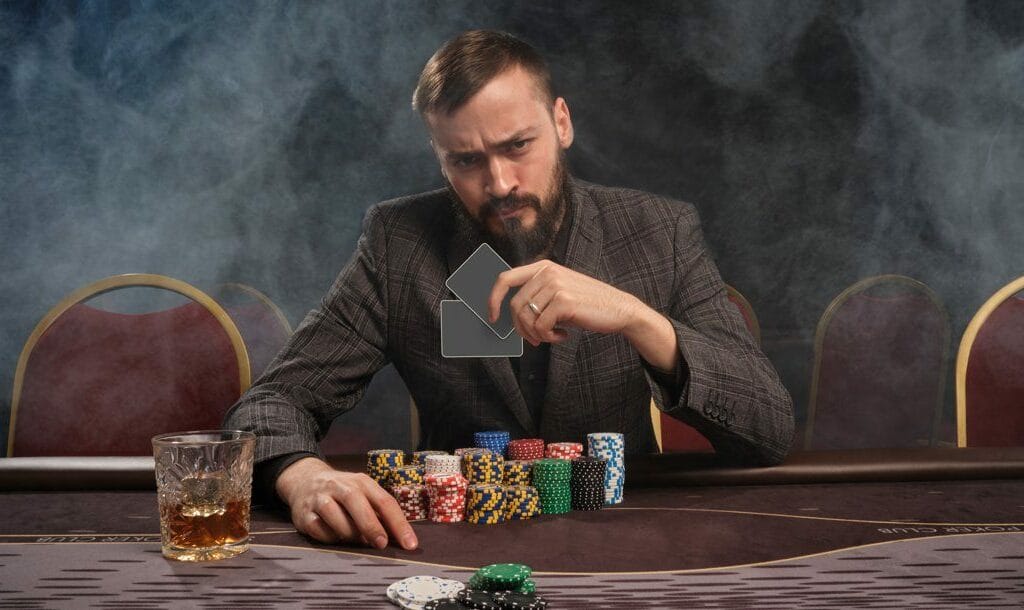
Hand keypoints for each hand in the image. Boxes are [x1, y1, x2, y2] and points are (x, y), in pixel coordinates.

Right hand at [275, 456, 417, 549]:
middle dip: (371, 526)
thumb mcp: (363, 494)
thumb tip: (399, 539)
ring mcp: (320, 498)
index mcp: (362, 482)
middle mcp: (340, 486)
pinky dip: (328, 537)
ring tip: (354, 539)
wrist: (305, 481)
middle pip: (357, 503)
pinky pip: (318, 529)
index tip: (409, 544)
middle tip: (381, 545)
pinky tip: (333, 536)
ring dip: (348, 533)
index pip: (384, 501)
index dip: (399, 524)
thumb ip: (379, 513)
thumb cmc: (343, 494)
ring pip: (335, 516)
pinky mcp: (303, 513)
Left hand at [487, 260, 641, 346]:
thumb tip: (509, 315)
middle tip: (535, 340)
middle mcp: (547, 272)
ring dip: (537, 335)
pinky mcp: (564, 300)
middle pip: (515, 305)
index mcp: (543, 267)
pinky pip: (541, 327)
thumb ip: (537, 296)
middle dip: (520, 329)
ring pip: (527, 318)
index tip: (492, 318)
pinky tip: (564, 335)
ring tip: (552, 336)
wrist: (619, 309)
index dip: (493, 299)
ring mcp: (556, 285)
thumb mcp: (559, 293)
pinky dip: (549, 337)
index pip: (505, 278)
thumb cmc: (586, 305)